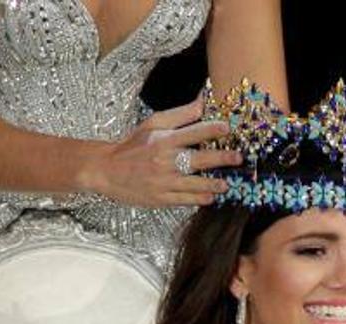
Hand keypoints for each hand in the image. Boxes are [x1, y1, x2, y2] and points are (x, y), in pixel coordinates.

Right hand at [81, 94, 242, 207]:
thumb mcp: (153, 124)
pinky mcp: (161, 199)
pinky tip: (210, 198)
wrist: (107, 171)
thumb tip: (203, 101)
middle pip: (199, 160)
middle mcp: (165, 161)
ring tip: (226, 184)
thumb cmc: (133, 145)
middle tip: (238, 158)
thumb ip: (180, 115)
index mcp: (164, 140)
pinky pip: (184, 200)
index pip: (193, 132)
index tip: (228, 128)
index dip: (212, 129)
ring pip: (194, 185)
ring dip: (213, 185)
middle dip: (221, 159)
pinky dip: (198, 199)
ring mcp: (163, 182)